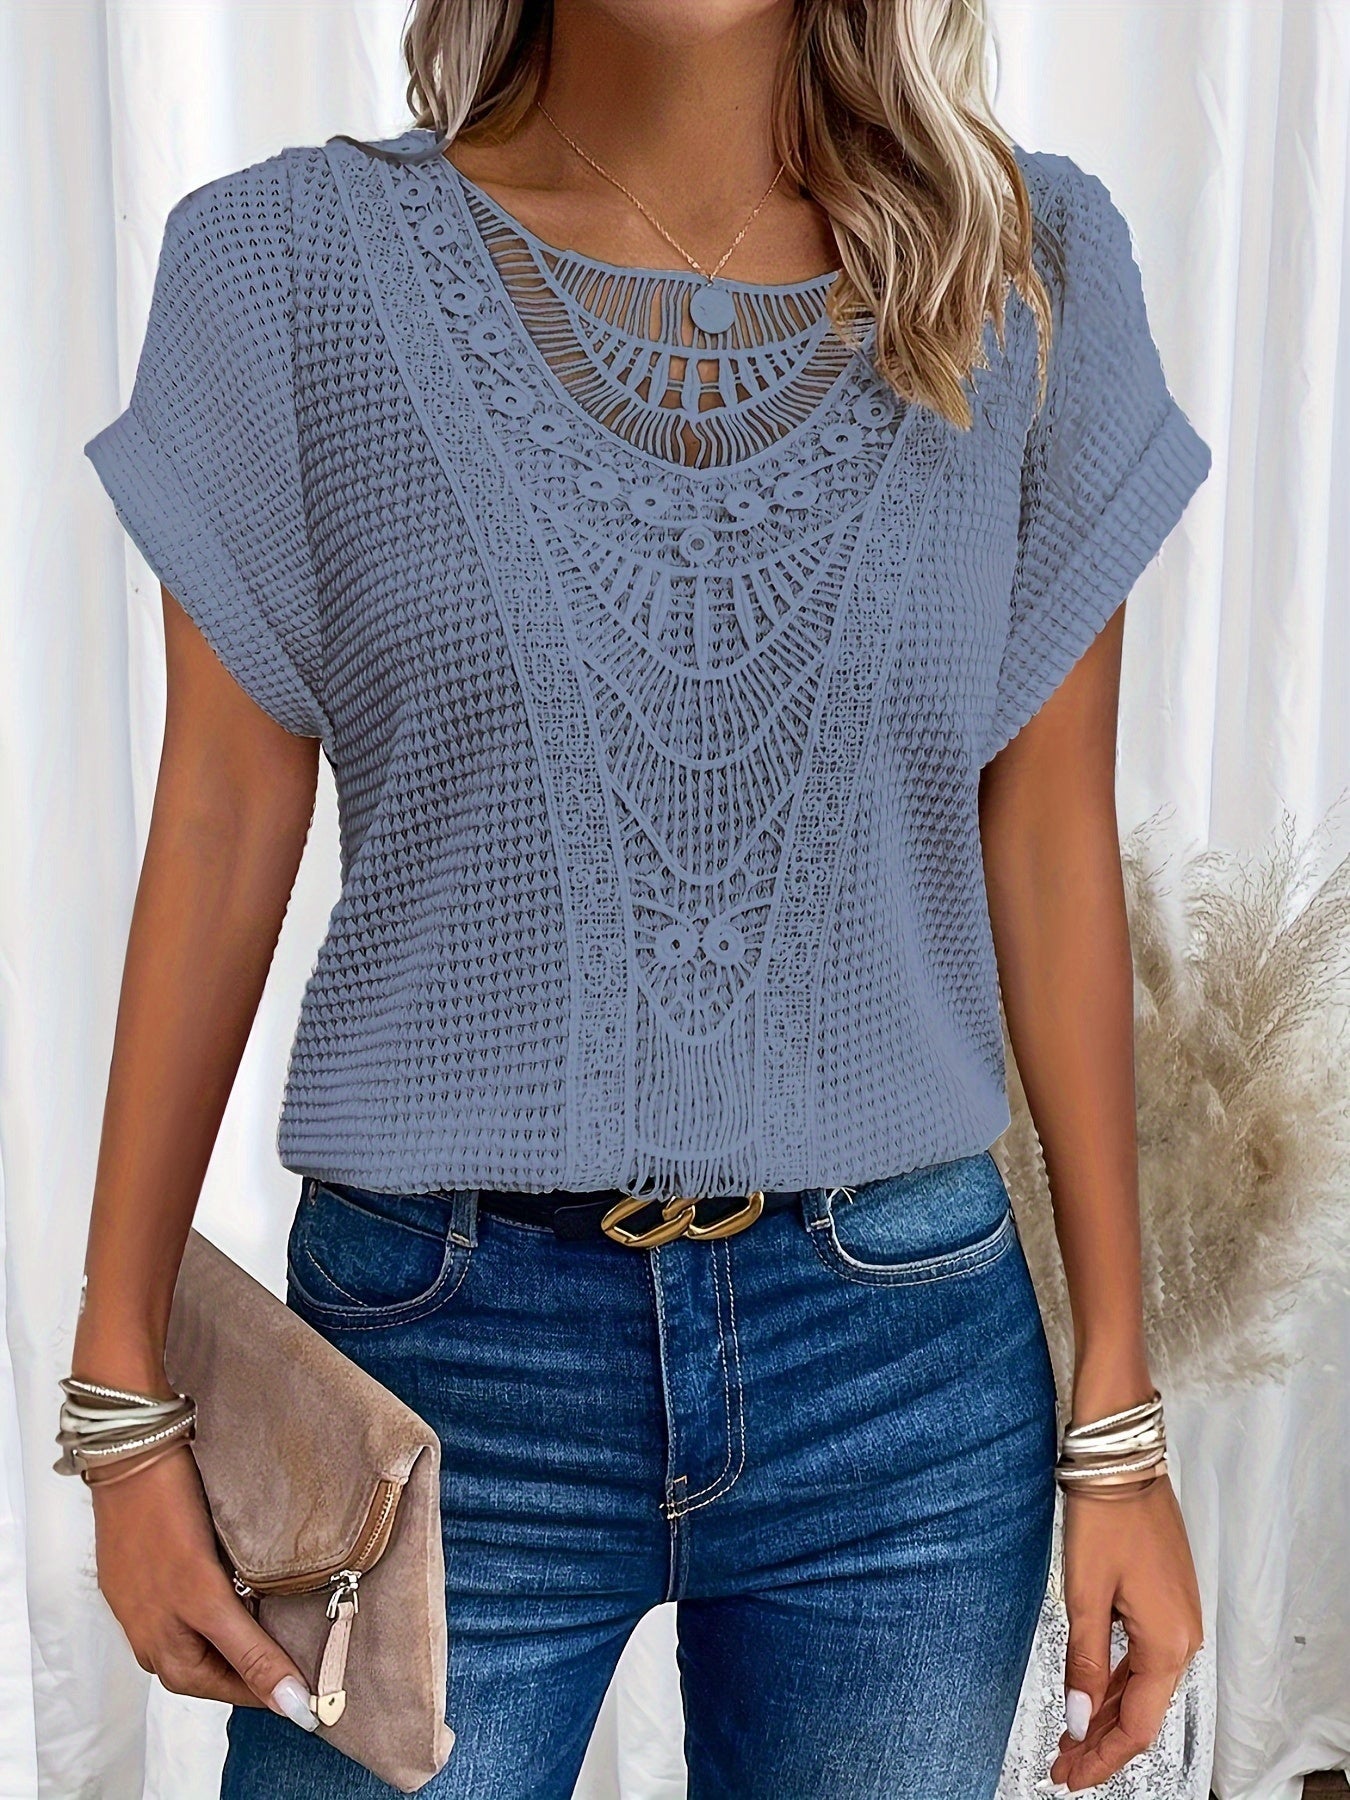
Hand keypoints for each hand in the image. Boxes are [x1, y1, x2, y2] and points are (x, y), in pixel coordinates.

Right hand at [88, 1442, 318, 1732]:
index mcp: (167, 1654)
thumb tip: (291, 1706)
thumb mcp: (209, 1597)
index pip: (235, 1691)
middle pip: (222, 1668)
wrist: (132, 1456)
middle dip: (265, 1660)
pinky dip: (229, 1601)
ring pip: (212, 1635)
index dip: (279, 1687)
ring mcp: (152, 1607)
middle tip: (314, 1643)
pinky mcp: (153, 1577)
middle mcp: (156, 1639)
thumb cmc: (165, 1520)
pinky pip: (198, 1605)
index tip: (324, 1682)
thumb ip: (250, 1653)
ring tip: (290, 1611)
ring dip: (248, 1629)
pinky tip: (251, 1581)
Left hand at [1048, 1473, 1202, 1791]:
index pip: (1135, 1725)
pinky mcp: (1166, 1600)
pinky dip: (1115, 1680)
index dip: (1101, 1757)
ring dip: (1105, 1713)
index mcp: (1168, 1643)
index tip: (1068, 1776)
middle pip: (1140, 1711)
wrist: (1120, 1460)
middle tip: (1061, 1766)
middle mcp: (1182, 1636)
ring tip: (1069, 1739)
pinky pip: (1142, 1657)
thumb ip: (1083, 1663)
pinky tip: (1090, 1693)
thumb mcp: (1085, 1595)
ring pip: (1140, 1685)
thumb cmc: (1105, 1517)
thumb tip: (1078, 1721)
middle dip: (1099, 1742)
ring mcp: (1177, 1617)